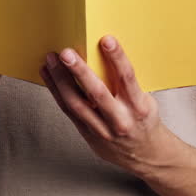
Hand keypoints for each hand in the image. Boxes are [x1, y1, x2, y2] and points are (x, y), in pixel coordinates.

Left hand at [39, 34, 172, 176]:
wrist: (145, 155)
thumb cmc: (144, 120)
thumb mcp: (146, 100)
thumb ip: (127, 83)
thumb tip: (105, 53)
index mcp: (139, 107)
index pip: (127, 78)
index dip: (117, 58)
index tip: (107, 40)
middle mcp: (120, 120)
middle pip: (97, 93)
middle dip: (80, 71)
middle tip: (66, 53)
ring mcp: (102, 130)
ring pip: (76, 103)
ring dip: (60, 80)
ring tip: (50, 60)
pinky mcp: (88, 135)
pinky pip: (69, 111)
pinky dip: (56, 91)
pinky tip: (49, 76)